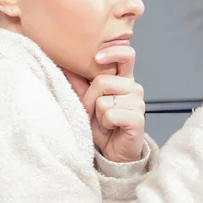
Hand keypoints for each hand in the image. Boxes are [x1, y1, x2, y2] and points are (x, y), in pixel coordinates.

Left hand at [62, 46, 144, 162]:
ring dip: (98, 114)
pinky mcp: (137, 118)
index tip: (97, 58)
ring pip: (103, 100)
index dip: (112, 51)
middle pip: (102, 81)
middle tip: (95, 112)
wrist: (114, 151)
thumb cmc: (103, 126)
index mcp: (124, 79)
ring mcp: (138, 103)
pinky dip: (105, 124)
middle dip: (90, 99)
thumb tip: (65, 63)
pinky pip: (110, 114)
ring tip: (105, 121)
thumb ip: (79, 81)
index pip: (127, 55)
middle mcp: (134, 88)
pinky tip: (112, 128)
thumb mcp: (87, 101)